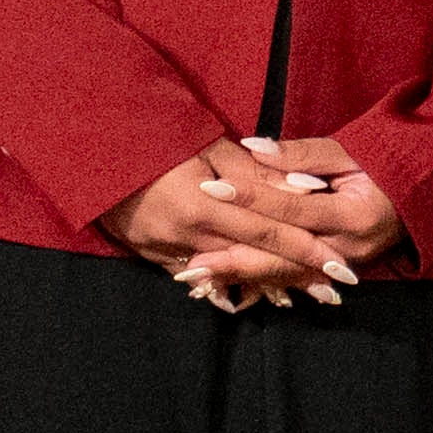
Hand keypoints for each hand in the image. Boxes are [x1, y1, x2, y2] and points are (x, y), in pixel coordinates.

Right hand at [98, 143, 357, 304]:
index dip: (306, 250)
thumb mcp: (208, 144)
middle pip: (252, 260)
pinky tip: (246, 294)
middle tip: (331, 289)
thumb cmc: (156, 136)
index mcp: (204, 204)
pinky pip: (195, 277)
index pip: (269, 231)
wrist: (94, 149)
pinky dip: (223, 283)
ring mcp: (166, 250)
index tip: (338, 265)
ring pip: (227, 275)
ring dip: (263, 284)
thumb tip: (302, 187)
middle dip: (293, 276)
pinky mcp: (151, 255)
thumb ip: (254, 171)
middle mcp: (188, 235)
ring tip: (299, 296)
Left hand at [164, 143, 403, 312]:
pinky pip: (296, 279)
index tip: (211, 188)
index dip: (250, 198)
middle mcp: (349, 249)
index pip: (291, 209)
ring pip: (285, 276)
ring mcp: (345, 265)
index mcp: (354, 215)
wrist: (425, 191)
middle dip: (234, 258)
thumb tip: (253, 149)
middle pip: (282, 257)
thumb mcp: (349, 151)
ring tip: (199, 277)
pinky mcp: (338, 271)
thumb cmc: (388, 161)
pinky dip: (262, 281)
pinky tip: (231, 284)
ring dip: (241, 276)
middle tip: (190, 260)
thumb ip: (301, 155)